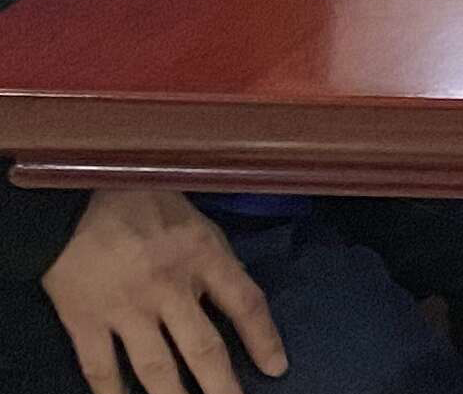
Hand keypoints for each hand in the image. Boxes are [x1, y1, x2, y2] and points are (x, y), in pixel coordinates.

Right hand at [43, 189, 283, 393]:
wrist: (74, 198)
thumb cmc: (143, 201)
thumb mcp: (196, 219)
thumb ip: (214, 258)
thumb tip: (234, 292)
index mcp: (203, 256)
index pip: (246, 304)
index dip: (265, 340)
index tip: (277, 368)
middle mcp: (170, 288)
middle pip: (204, 349)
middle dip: (223, 386)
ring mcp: (127, 308)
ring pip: (156, 368)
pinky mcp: (86, 320)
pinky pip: (101, 368)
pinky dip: (112, 393)